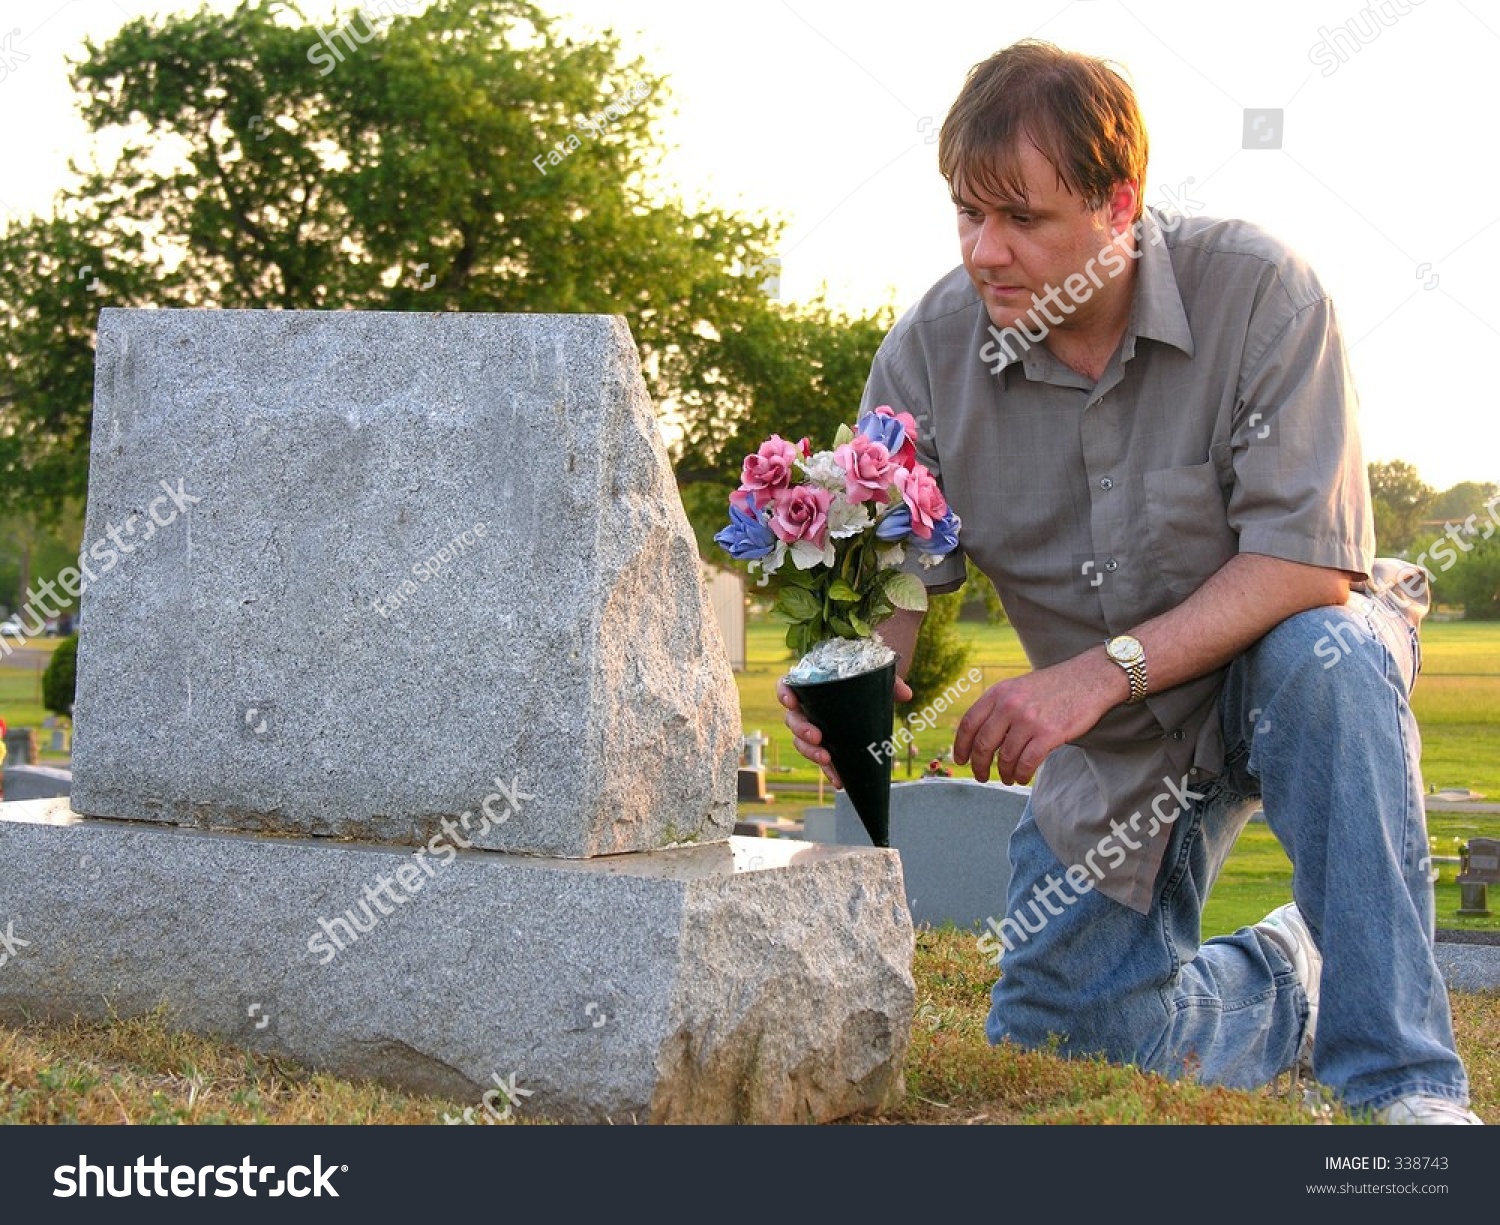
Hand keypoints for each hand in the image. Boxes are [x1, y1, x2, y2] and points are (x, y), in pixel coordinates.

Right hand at [779, 673, 912, 788]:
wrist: (867, 696)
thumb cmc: (864, 681)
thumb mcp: (876, 678)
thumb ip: (890, 682)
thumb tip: (907, 694)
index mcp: (810, 685)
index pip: (786, 686)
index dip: (784, 694)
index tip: (791, 702)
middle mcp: (805, 707)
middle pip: (792, 719)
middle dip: (802, 730)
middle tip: (817, 737)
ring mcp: (812, 728)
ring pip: (801, 742)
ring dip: (811, 752)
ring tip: (827, 759)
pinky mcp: (823, 746)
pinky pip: (820, 759)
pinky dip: (828, 770)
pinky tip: (839, 780)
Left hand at [953, 652, 1117, 784]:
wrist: (1090, 679)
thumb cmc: (1054, 686)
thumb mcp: (1018, 688)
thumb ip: (999, 707)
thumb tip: (980, 737)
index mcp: (998, 693)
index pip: (969, 723)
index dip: (961, 746)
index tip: (961, 760)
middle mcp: (1009, 706)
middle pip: (983, 744)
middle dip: (979, 766)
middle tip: (981, 776)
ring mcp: (1029, 720)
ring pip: (1005, 757)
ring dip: (1003, 773)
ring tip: (1007, 777)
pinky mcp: (1049, 734)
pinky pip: (1026, 763)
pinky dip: (1021, 774)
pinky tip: (1022, 777)